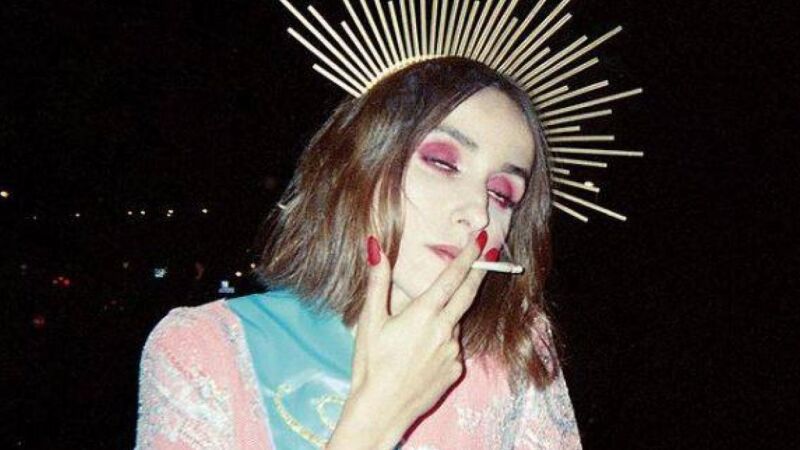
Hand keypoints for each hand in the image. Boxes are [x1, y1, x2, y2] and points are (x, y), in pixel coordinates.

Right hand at [327, 230, 487, 448]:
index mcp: (424, 314)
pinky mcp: (455, 370)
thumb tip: (376, 246)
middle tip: (491, 253)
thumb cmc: (371, 364)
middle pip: (468, 294)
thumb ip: (378, 281)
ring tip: (414, 335)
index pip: (452, 278)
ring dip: (446, 318)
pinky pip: (451, 349)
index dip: (468, 257)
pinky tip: (419, 356)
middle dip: (480, 272)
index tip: (481, 240)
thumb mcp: (370, 321)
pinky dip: (441, 343)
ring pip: (454, 324)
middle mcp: (444, 330)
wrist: (381, 410)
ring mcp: (453, 352)